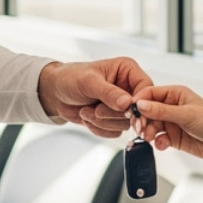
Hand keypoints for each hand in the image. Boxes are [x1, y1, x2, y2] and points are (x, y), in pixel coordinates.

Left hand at [38, 56, 152, 137]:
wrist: (55, 94)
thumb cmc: (71, 78)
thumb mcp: (89, 82)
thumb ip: (109, 93)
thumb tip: (128, 103)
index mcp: (127, 71)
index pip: (147, 87)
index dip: (140, 102)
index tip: (127, 110)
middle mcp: (128, 88)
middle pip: (138, 110)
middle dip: (113, 114)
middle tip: (96, 110)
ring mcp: (122, 105)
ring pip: (125, 124)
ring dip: (103, 121)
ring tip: (87, 110)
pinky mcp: (114, 119)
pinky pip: (115, 132)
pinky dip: (98, 128)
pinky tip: (88, 116)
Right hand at [130, 84, 202, 192]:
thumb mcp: (186, 114)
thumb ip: (162, 111)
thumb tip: (141, 104)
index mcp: (176, 94)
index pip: (151, 93)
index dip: (140, 102)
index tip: (132, 111)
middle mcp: (172, 107)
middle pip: (148, 111)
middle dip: (143, 120)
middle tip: (141, 128)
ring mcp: (172, 122)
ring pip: (151, 125)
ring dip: (148, 132)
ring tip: (151, 138)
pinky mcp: (173, 137)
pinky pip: (158, 138)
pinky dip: (157, 142)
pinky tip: (162, 144)